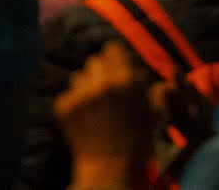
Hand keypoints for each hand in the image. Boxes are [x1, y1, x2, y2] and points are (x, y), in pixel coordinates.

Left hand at [54, 42, 151, 189]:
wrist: (110, 171)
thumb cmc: (137, 145)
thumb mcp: (154, 115)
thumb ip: (155, 91)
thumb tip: (154, 76)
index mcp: (127, 80)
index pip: (112, 48)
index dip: (116, 58)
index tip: (118, 69)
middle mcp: (102, 82)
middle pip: (95, 60)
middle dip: (102, 72)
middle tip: (107, 89)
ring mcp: (80, 94)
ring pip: (80, 75)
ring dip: (87, 85)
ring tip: (95, 105)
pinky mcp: (63, 106)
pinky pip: (68, 93)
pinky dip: (75, 103)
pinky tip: (85, 118)